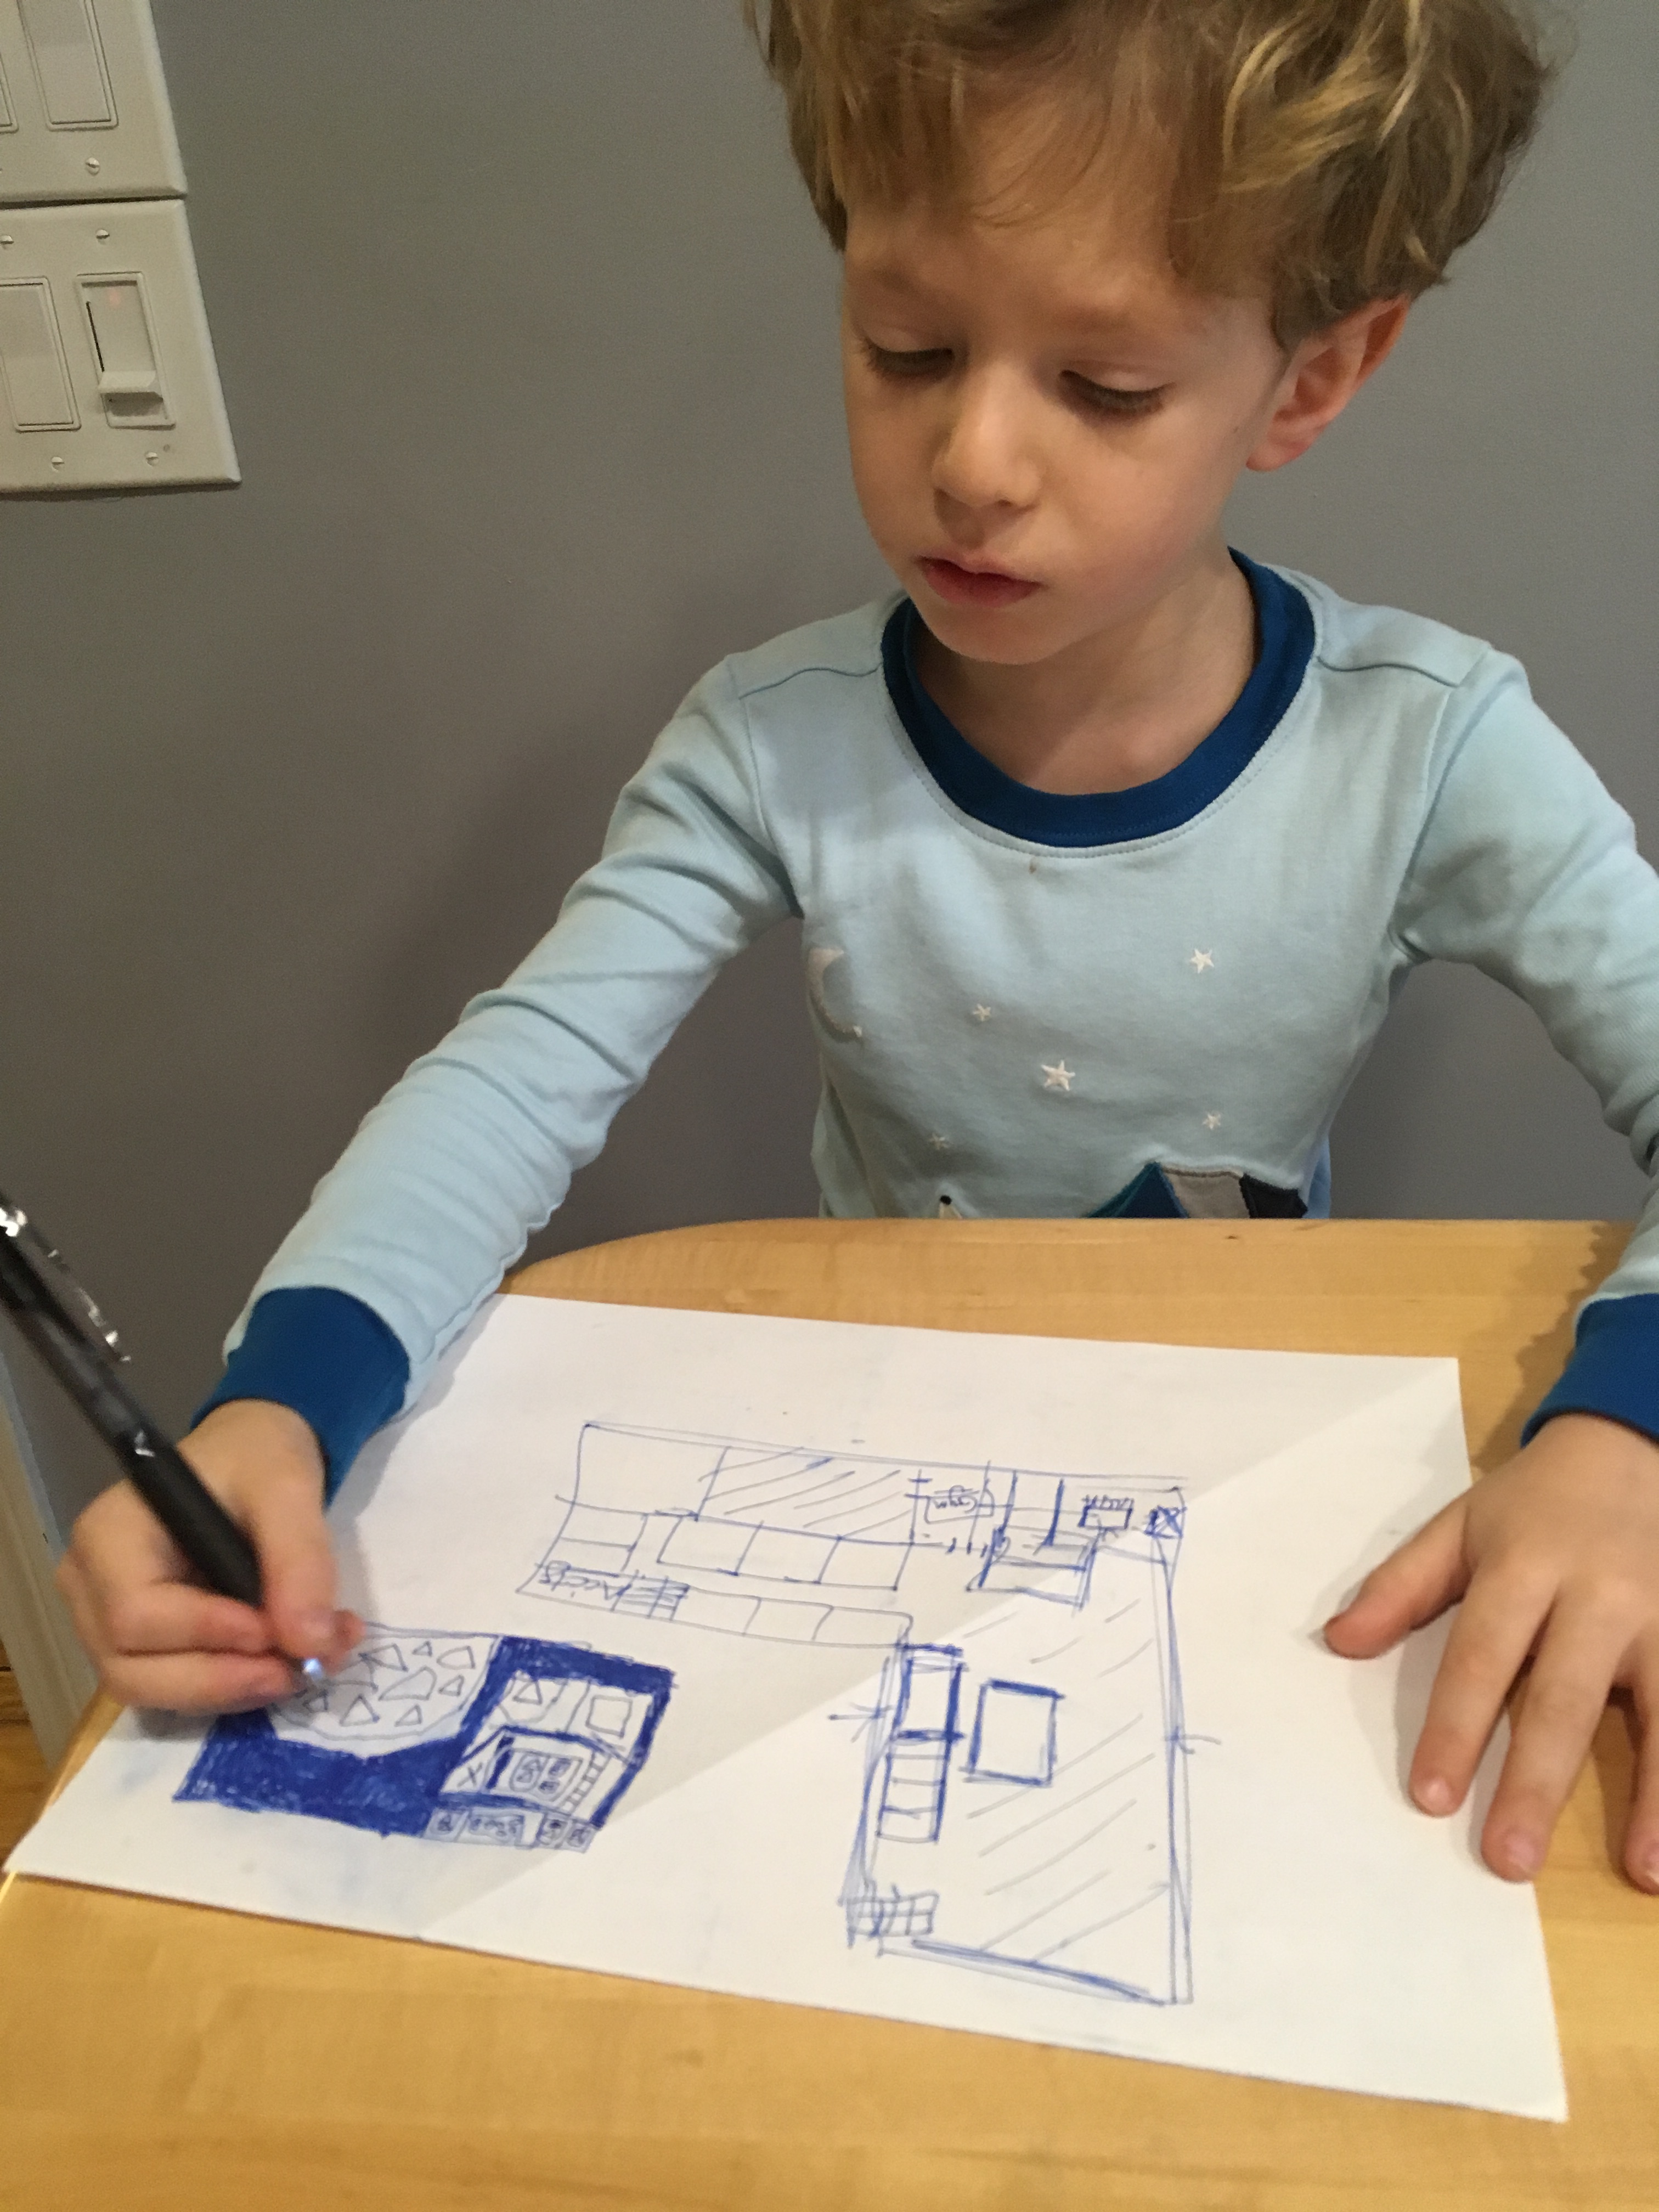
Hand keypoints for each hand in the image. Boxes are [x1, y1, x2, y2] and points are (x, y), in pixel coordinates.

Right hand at [58, 1398, 361, 1711]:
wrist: (253, 1455)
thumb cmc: (257, 1459)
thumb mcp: (288, 1489)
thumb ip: (300, 1561)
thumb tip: (312, 1645)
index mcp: (108, 1535)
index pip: (135, 1614)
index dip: (207, 1634)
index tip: (277, 1633)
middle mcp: (89, 1584)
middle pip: (131, 1669)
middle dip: (222, 1679)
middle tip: (302, 1668)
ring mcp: (103, 1620)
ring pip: (149, 1689)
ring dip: (229, 1690)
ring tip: (301, 1666)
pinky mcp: (136, 1643)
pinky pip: (170, 1687)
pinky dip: (228, 1686)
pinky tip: (279, 1664)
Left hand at [1325, 1412, 1658, 1891]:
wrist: (1634, 1448)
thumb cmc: (1534, 1505)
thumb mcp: (1459, 1527)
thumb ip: (1399, 1587)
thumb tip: (1336, 1642)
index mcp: (1524, 1567)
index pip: (1481, 1657)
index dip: (1455, 1727)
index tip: (1431, 1796)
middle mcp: (1597, 1596)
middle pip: (1561, 1698)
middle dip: (1535, 1781)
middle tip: (1509, 1857)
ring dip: (1654, 1797)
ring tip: (1641, 1871)